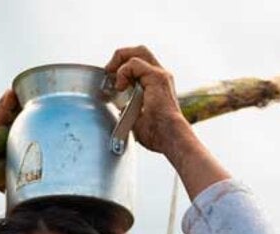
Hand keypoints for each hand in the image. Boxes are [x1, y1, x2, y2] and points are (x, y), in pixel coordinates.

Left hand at [105, 45, 229, 199]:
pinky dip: (123, 72)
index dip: (123, 67)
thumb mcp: (137, 119)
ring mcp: (161, 75)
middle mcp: (161, 76)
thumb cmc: (158, 134)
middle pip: (140, 51)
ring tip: (112, 75)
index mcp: (157, 85)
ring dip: (120, 61)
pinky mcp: (157, 77)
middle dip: (120, 57)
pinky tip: (120, 86)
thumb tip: (120, 107)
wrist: (170, 137)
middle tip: (109, 72)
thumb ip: (129, 109)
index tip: (113, 82)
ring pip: (138, 52)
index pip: (139, 64)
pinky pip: (134, 63)